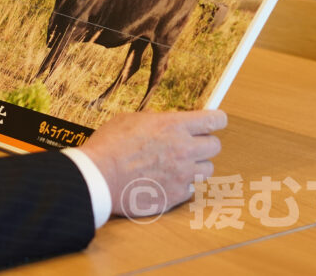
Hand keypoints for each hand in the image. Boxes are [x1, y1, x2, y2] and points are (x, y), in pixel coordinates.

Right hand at [80, 109, 226, 216]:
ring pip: (207, 170)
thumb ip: (154, 120)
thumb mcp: (130, 119)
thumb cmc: (109, 146)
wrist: (98, 178)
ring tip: (177, 166)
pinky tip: (166, 181)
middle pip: (215, 146)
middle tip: (190, 145)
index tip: (214, 121)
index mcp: (174, 126)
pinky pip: (191, 189)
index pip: (214, 120)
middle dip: (205, 144)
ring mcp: (182, 174)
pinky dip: (182, 185)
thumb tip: (163, 121)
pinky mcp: (176, 195)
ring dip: (195, 166)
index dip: (216, 120)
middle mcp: (184, 149)